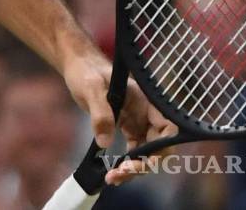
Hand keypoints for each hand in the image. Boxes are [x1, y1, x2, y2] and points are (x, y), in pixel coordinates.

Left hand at [61, 46, 176, 184]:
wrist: (79, 67)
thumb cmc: (87, 71)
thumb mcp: (92, 88)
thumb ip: (100, 113)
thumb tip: (106, 143)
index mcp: (145, 101)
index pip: (167, 128)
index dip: (164, 146)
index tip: (148, 160)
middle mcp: (146, 114)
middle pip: (158, 146)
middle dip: (145, 164)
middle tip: (122, 172)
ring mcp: (138, 122)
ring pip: (145, 152)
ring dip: (134, 168)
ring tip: (113, 177)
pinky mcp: (127, 128)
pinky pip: (133, 151)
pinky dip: (126, 163)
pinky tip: (113, 172)